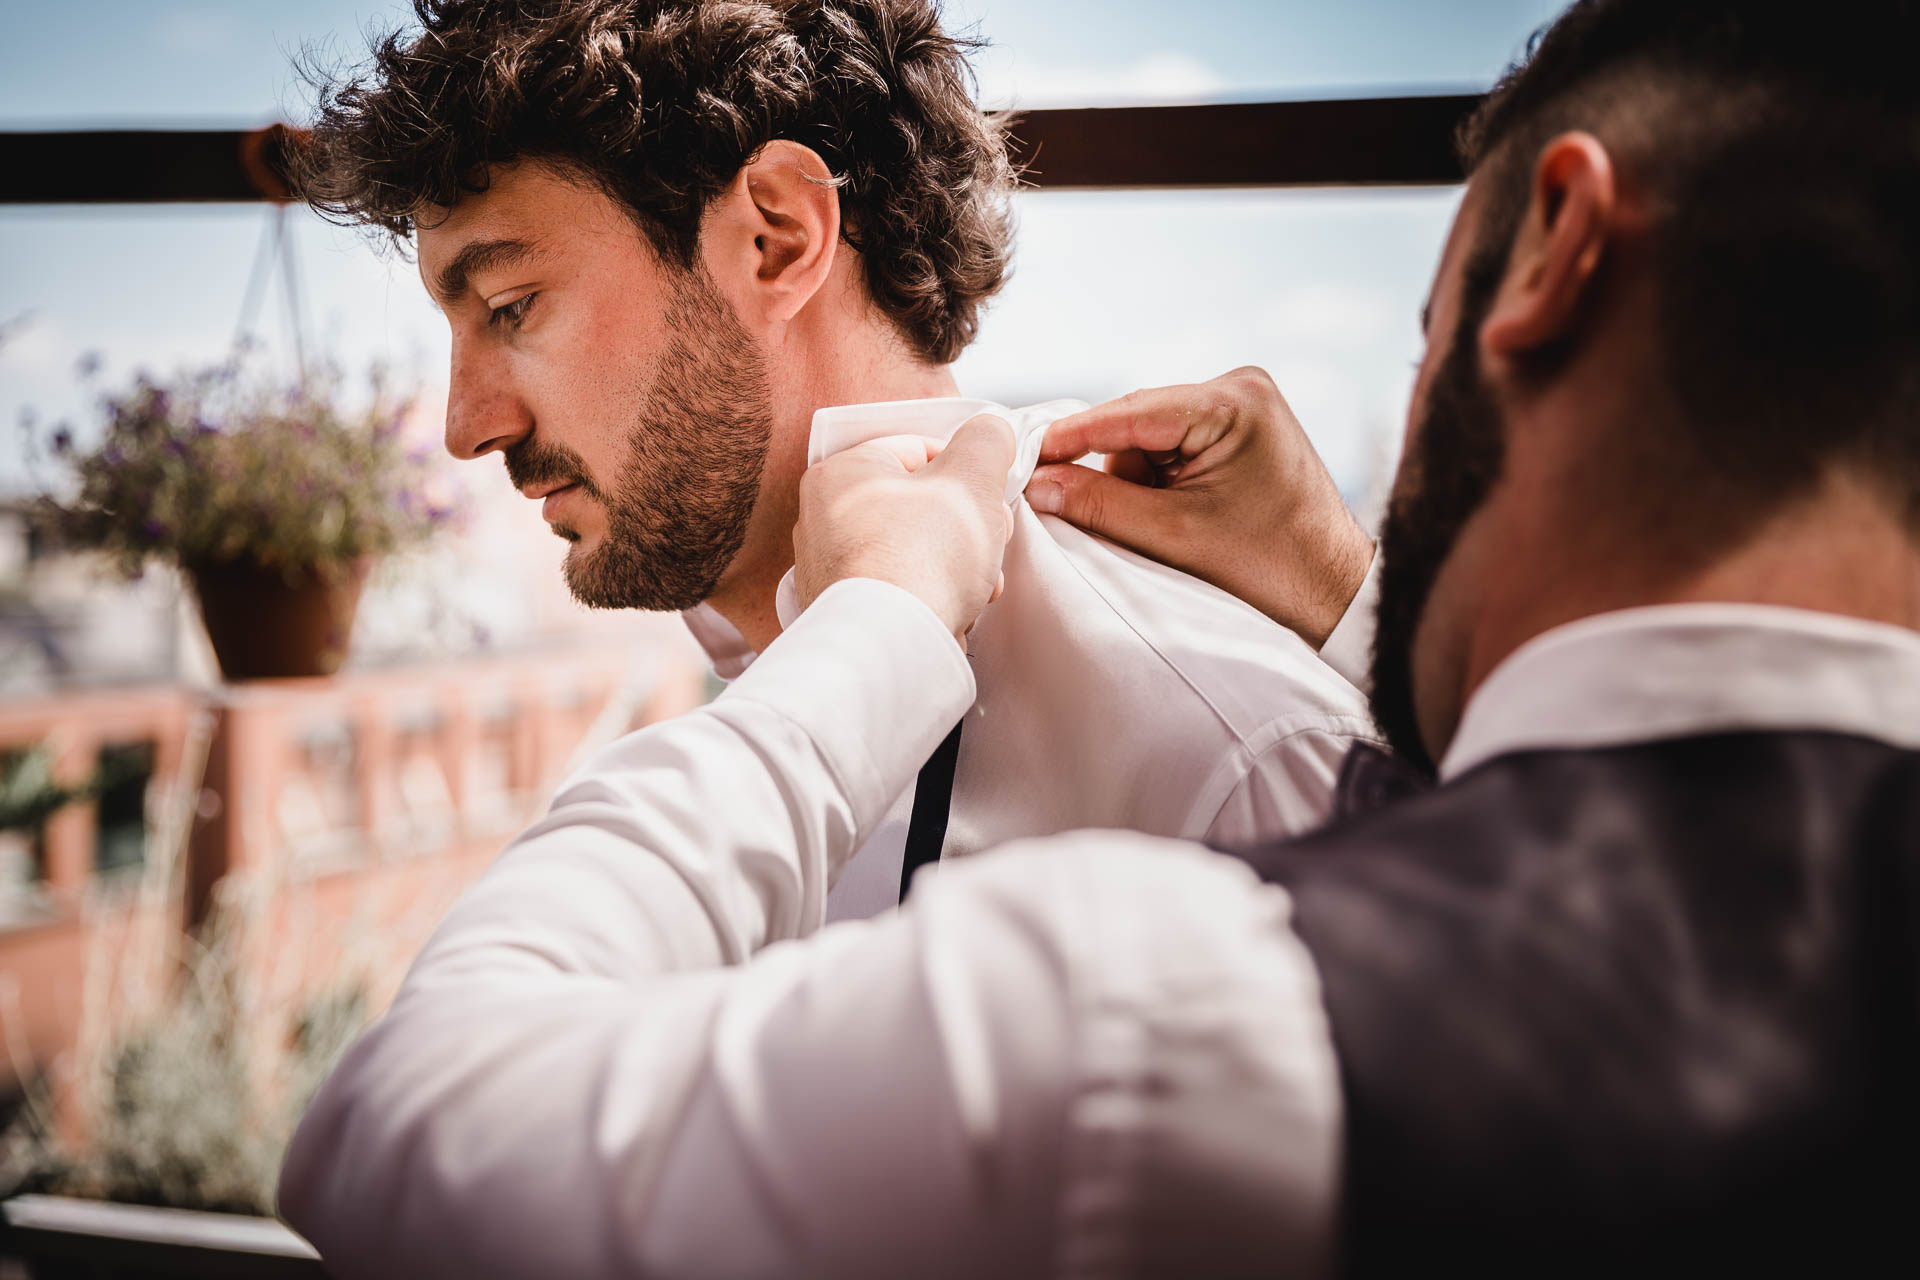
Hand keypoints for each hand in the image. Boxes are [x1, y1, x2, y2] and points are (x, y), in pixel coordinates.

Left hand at [794, 414, 1017, 641]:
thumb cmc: (922, 559)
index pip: (918, 449)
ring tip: (977, 586)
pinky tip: (952, 611)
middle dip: (966, 524)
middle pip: (917, 502)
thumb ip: (987, 440)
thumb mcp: (972, 478)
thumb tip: (990, 431)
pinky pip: (897, 588)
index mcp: (840, 472)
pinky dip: (929, 595)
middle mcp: (820, 518)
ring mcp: (827, 570)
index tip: (990, 498)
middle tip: (990, 543)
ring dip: (955, 563)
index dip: (967, 470)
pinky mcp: (843, 611)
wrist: (892, 648)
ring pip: (912, 548)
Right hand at [1024, 367, 1373, 647]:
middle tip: (1066, 508)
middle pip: (1136, 425)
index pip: (1129, 411)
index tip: (1019, 455)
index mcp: (1234, 400)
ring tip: (1152, 532)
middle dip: (1106, 469)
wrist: (1338, 599)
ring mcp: (1243, 410)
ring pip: (1149, 442)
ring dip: (1133, 484)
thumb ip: (1099, 504)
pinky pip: (1173, 452)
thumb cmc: (1272, 570)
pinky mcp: (1241, 435)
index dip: (1070, 437)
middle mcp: (1240, 389)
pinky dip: (1156, 488)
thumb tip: (1037, 484)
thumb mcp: (1173, 536)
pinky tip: (1166, 522)